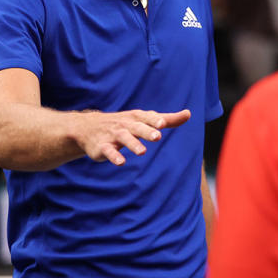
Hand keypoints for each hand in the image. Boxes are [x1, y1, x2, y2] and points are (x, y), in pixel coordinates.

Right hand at [74, 109, 190, 165]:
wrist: (89, 128)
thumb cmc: (124, 123)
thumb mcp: (144, 119)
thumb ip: (167, 118)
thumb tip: (188, 114)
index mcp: (136, 117)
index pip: (147, 117)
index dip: (155, 120)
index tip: (164, 123)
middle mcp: (125, 125)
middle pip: (137, 127)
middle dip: (146, 131)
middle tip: (158, 136)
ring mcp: (113, 135)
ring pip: (124, 138)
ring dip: (133, 144)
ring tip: (142, 152)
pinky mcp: (102, 147)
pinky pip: (108, 151)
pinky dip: (114, 156)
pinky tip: (121, 162)